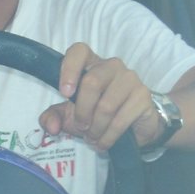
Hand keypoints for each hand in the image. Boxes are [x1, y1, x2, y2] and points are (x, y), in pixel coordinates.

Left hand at [38, 43, 160, 151]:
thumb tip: (51, 127)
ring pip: (106, 105)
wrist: (131, 128)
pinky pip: (121, 119)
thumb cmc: (96, 115)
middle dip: (82, 112)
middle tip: (82, 127)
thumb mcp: (69, 116)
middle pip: (92, 83)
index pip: (79, 51)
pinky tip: (104, 142)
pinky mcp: (143, 96)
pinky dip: (108, 136)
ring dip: (96, 128)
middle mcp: (112, 66)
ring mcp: (130, 79)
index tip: (65, 93)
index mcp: (91, 64)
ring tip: (93, 138)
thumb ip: (52, 118)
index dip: (69, 69)